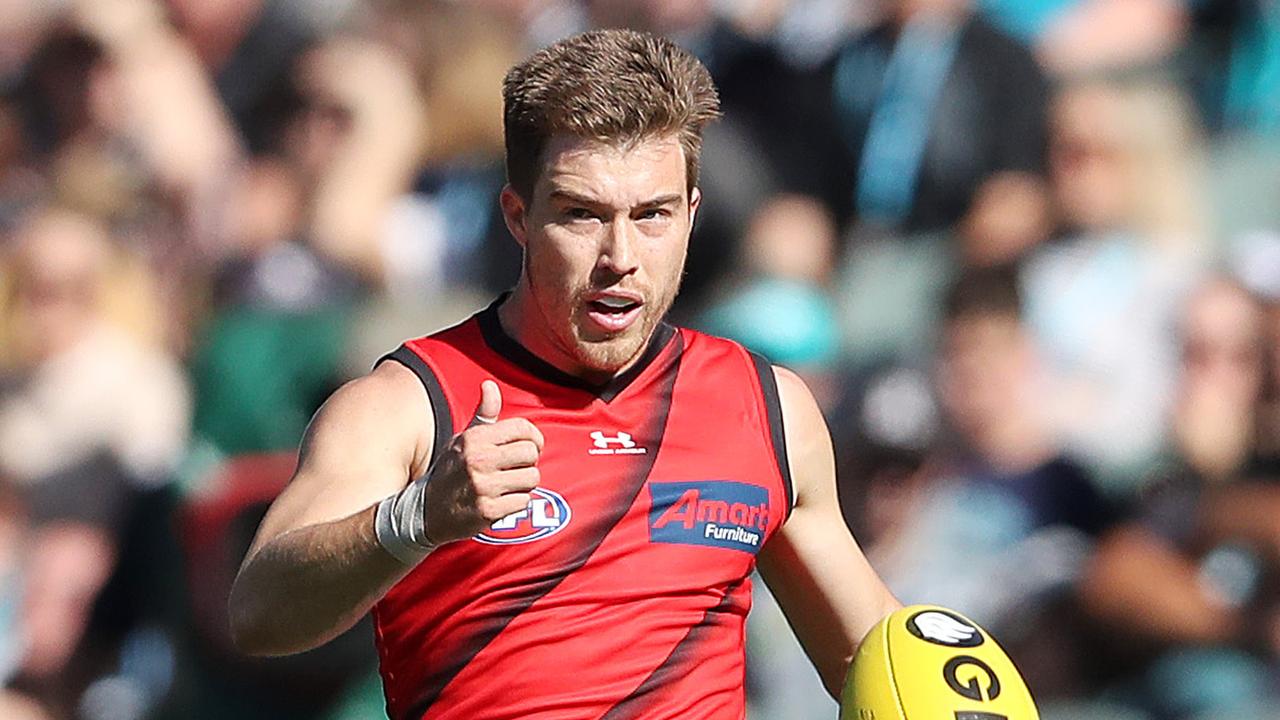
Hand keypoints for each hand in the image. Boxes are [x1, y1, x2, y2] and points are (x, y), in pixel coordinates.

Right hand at [421, 381, 543, 543]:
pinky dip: (517, 503)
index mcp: (474, 438)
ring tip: (508, 484)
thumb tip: (490, 385)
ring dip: (525, 484)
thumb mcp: (463, 439)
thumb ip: (484, 414)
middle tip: (517, 468)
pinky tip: (502, 501)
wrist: (427, 511)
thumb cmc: (452, 471)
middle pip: (531, 453)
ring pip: (532, 478)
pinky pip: (524, 501)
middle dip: (529, 462)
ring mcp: (483, 486)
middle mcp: (478, 460)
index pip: (522, 428)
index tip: (531, 446)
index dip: (534, 437)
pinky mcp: (488, 511)